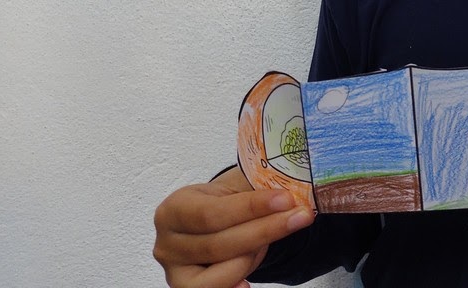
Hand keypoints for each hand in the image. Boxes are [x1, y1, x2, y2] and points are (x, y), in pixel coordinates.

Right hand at [153, 166, 314, 287]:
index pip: (212, 213)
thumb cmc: (226, 204)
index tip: (286, 199)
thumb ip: (256, 190)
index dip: (251, 208)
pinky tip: (248, 284)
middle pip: (219, 243)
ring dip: (253, 255)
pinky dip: (234, 284)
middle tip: (300, 217)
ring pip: (220, 270)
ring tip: (270, 240)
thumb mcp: (235, 189)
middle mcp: (167, 241)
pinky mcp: (185, 287)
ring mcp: (174, 270)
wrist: (217, 221)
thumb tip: (293, 196)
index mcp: (174, 208)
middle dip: (265, 230)